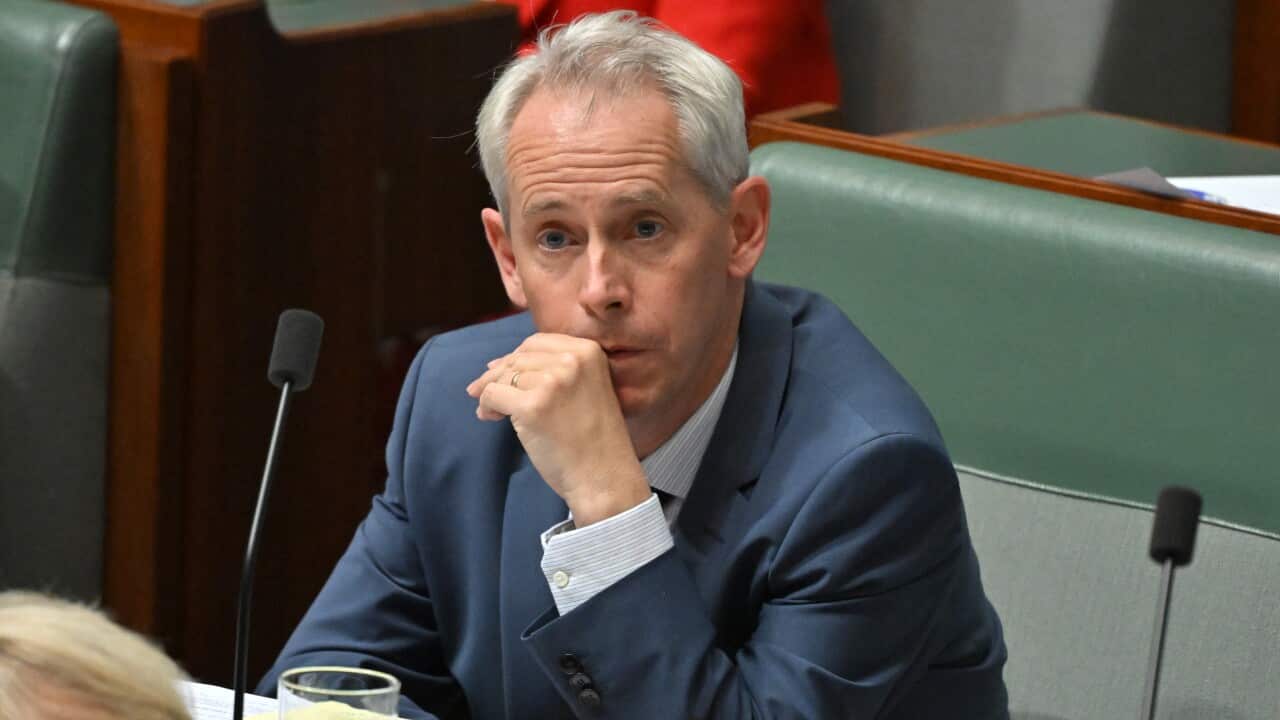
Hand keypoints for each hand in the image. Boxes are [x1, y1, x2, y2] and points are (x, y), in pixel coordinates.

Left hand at [465, 333, 650, 525]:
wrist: (605, 477)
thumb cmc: (595, 440)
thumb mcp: (587, 389)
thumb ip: (554, 371)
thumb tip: (497, 364)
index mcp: (589, 352)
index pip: (537, 343)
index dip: (515, 358)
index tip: (501, 373)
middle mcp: (572, 360)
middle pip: (518, 358)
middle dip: (498, 374)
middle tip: (483, 393)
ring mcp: (552, 382)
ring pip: (503, 376)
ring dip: (491, 393)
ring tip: (493, 413)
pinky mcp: (532, 406)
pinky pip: (493, 395)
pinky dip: (486, 406)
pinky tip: (490, 418)